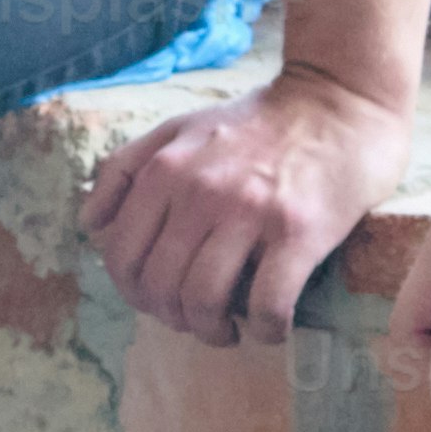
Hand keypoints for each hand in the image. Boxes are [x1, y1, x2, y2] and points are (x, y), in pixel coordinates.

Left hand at [87, 63, 405, 350]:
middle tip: (195, 319)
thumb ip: (127, 167)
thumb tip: (90, 226)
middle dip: (172, 317)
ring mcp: (250, 212)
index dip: (134, 293)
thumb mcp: (181, 127)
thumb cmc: (260, 121)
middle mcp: (199, 191)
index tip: (158, 299)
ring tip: (227, 327)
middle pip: (159, 286)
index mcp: (165, 168)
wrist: (340, 100)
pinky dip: (265, 330)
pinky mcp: (299, 232)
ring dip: (211, 331)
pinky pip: (267, 306)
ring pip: (203, 302)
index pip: (121, 255)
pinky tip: (271, 326)